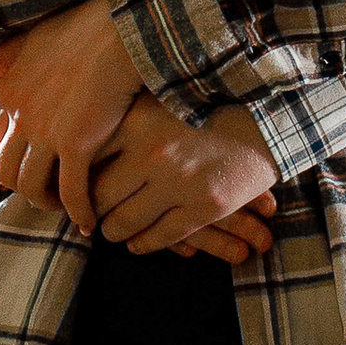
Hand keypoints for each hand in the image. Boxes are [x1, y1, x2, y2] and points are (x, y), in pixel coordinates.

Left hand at [0, 0, 144, 231]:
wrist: (116, 30)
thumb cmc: (82, 28)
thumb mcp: (31, 38)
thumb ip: (4, 55)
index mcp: (8, 92)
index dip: (9, 153)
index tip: (30, 160)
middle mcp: (19, 116)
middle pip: (6, 170)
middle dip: (24, 187)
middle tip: (47, 192)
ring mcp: (44, 133)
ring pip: (32, 187)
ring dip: (47, 203)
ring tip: (67, 208)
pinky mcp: (76, 145)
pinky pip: (72, 192)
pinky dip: (78, 212)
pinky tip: (89, 222)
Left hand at [92, 102, 279, 257]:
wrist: (269, 115)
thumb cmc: (208, 104)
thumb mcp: (162, 99)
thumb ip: (126, 118)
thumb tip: (83, 143)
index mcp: (138, 120)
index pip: (88, 159)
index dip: (78, 177)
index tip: (76, 185)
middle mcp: (153, 152)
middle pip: (99, 196)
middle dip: (92, 211)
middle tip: (90, 215)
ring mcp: (179, 182)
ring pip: (123, 223)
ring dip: (114, 232)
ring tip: (113, 230)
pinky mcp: (204, 207)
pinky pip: (159, 238)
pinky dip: (142, 245)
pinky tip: (138, 243)